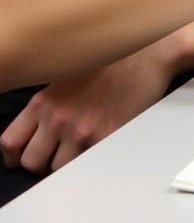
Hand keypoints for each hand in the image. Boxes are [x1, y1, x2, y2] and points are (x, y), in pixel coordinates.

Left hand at [0, 24, 193, 172]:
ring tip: (84, 147)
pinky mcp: (107, 136)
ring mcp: (82, 130)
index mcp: (44, 101)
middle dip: (43, 161)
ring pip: (59, 169)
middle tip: (58, 153)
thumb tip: (37, 128)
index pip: (10, 143)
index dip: (14, 156)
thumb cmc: (113, 61)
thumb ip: (48, 103)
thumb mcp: (67, 75)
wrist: (150, 53)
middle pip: (32, 162)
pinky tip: (102, 143)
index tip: (24, 156)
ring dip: (69, 162)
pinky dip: (93, 158)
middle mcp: (58, 118)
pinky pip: (89, 164)